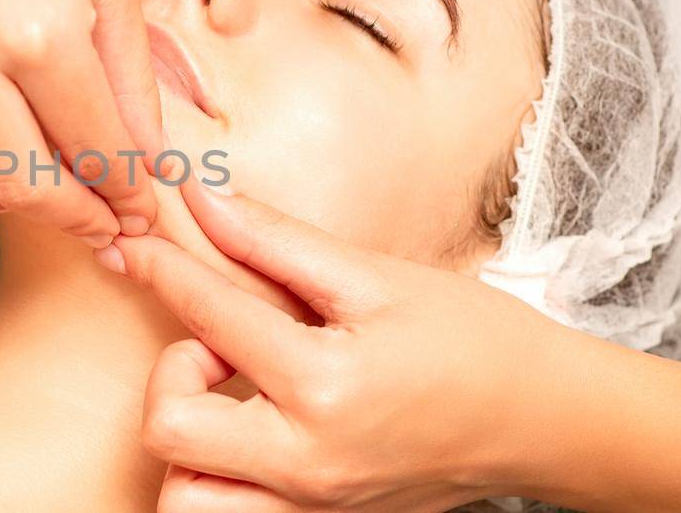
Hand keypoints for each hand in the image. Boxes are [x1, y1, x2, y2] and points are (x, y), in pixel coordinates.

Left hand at [97, 184, 585, 510]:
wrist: (545, 423)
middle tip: (216, 346)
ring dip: (185, 442)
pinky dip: (213, 478)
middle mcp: (307, 460)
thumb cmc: (472, 341)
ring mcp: (310, 507)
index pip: (207, 318)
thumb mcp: (377, 277)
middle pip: (168, 429)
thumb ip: (278, 242)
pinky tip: (246, 430)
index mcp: (324, 385)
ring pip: (184, 499)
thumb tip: (203, 198)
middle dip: (171, 375)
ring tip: (227, 399)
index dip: (161, 269)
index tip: (136, 245)